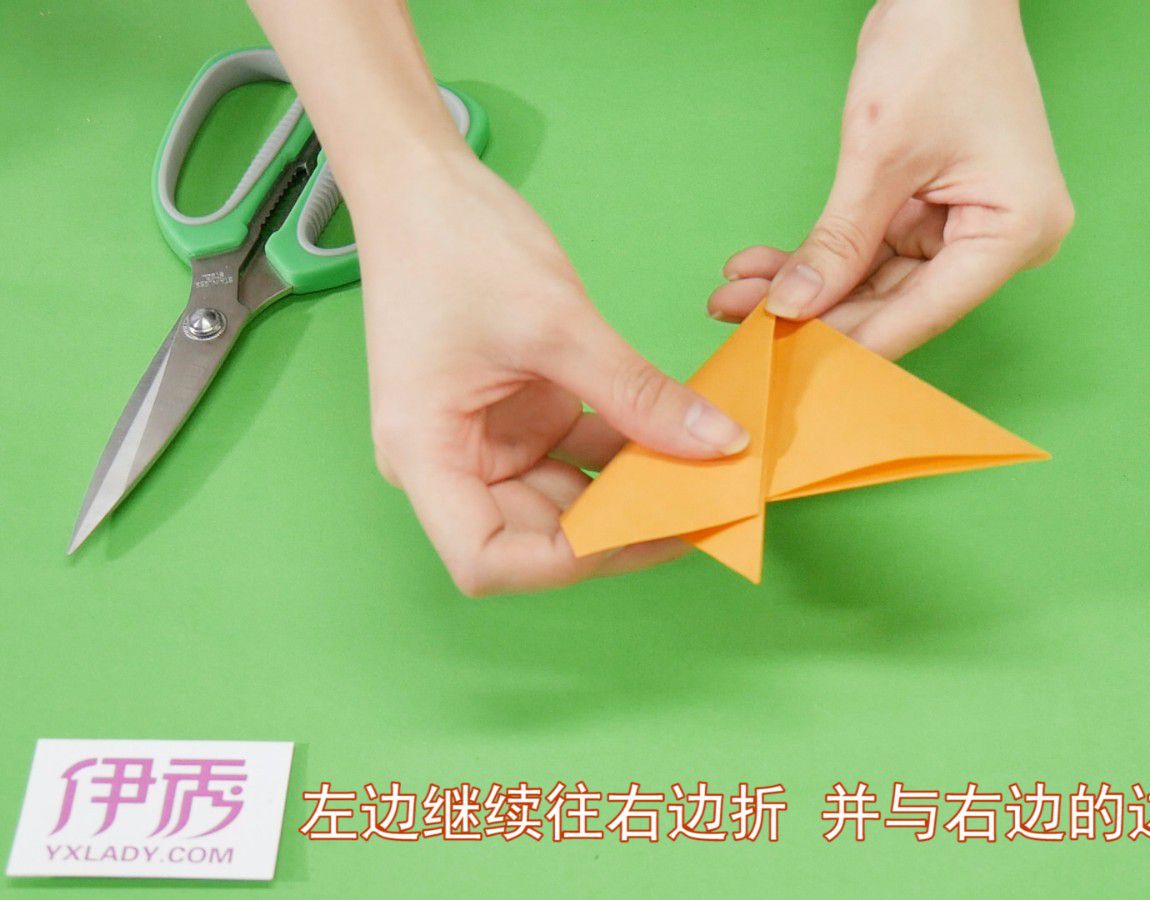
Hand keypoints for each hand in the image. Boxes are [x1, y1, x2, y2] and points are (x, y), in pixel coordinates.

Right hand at [353, 151, 748, 595]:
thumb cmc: (454, 243)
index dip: (568, 560)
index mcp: (425, 454)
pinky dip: (629, 451)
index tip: (647, 529)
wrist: (422, 180)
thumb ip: (638, 392)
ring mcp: (486, 441)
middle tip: (703, 509)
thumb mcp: (557, 323)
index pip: (488, 559)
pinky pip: (579, 454)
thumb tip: (720, 443)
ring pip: (567, 500)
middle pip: (535, 539)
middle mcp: (450, 463)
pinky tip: (685, 440)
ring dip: (632, 492)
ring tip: (706, 478)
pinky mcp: (519, 414)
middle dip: (619, 529)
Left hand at [708, 0, 1072, 358]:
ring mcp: (970, 225)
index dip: (852, 342)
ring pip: (878, 280)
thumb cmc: (939, 47)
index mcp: (1016, 231)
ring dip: (809, 286)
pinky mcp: (937, 210)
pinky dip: (823, 256)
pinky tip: (765, 269)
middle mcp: (1004, 239)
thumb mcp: (878, 154)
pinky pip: (874, 248)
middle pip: (899, 302)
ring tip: (736, 297)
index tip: (789, 364)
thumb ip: (839, 242)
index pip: (924, 311)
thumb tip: (792, 309)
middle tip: (742, 327)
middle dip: (817, 312)